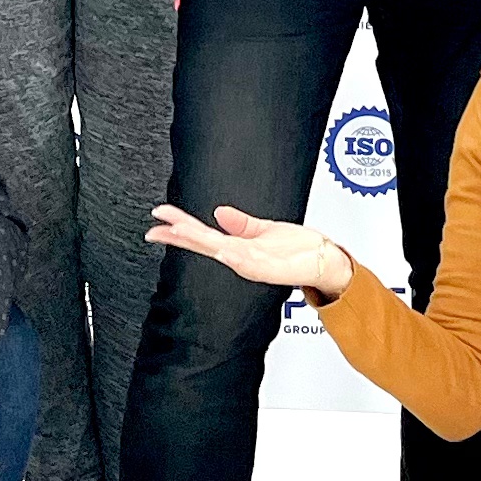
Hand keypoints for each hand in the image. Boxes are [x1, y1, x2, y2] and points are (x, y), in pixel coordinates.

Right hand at [147, 201, 352, 299]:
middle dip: (178, 234)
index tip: (161, 216)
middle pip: (203, 243)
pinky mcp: (268, 268)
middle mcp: (241, 257)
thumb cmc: (301, 249)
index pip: (203, 235)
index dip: (180, 225)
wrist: (326, 262)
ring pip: (218, 250)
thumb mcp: (266, 230)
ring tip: (177, 230)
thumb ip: (241, 223)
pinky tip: (218, 248)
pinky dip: (230, 255)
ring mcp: (252, 264)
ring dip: (197, 241)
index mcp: (238, 247)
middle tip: (155, 226)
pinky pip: (245, 261)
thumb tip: (219, 211)